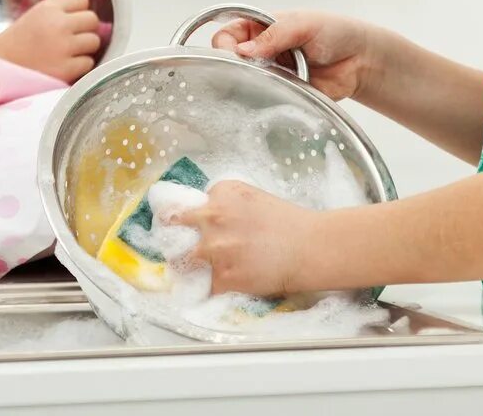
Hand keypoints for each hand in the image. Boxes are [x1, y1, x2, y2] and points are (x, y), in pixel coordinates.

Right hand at [0, 0, 100, 83]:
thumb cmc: (19, 41)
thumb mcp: (37, 15)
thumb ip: (63, 12)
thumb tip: (98, 21)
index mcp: (49, 7)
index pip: (82, 0)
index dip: (77, 11)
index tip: (68, 21)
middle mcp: (58, 24)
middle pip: (92, 20)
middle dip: (85, 29)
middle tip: (71, 38)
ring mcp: (64, 47)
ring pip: (94, 41)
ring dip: (84, 48)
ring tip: (67, 52)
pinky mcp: (66, 69)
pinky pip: (88, 62)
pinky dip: (80, 65)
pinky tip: (64, 65)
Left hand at [170, 180, 320, 296]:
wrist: (309, 247)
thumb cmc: (287, 222)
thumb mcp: (251, 196)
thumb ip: (223, 202)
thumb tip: (202, 213)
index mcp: (220, 194)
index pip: (186, 205)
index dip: (187, 219)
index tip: (184, 227)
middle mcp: (212, 218)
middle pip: (173, 228)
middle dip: (174, 237)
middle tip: (177, 246)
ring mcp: (215, 249)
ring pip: (184, 260)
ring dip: (190, 265)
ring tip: (198, 270)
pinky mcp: (223, 277)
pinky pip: (206, 285)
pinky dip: (213, 287)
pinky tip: (226, 283)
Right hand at [212, 11, 385, 101]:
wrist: (360, 60)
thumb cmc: (334, 31)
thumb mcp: (302, 24)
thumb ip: (273, 35)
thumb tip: (242, 51)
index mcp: (259, 28)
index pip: (226, 36)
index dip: (225, 46)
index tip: (235, 56)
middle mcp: (259, 52)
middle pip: (230, 63)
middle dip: (235, 69)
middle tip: (252, 73)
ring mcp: (269, 75)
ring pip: (244, 85)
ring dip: (253, 86)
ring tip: (269, 85)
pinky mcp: (280, 95)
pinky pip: (264, 102)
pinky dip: (267, 101)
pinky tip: (275, 98)